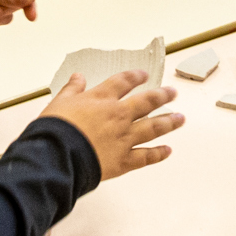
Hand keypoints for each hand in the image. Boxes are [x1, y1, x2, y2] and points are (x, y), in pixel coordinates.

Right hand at [38, 71, 181, 179]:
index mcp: (102, 99)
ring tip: (180, 119)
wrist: (57, 156)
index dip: (135, 77)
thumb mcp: (59, 102)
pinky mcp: (124, 160)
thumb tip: (77, 77)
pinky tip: (167, 150)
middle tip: (173, 93)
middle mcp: (118, 115)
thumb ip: (71, 89)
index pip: (124, 82)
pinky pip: (146, 156)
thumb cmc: (55, 130)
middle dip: (162, 96)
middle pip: (147, 102)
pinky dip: (158, 153)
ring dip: (169, 122)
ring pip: (153, 127)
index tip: (144, 75)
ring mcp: (124, 138)